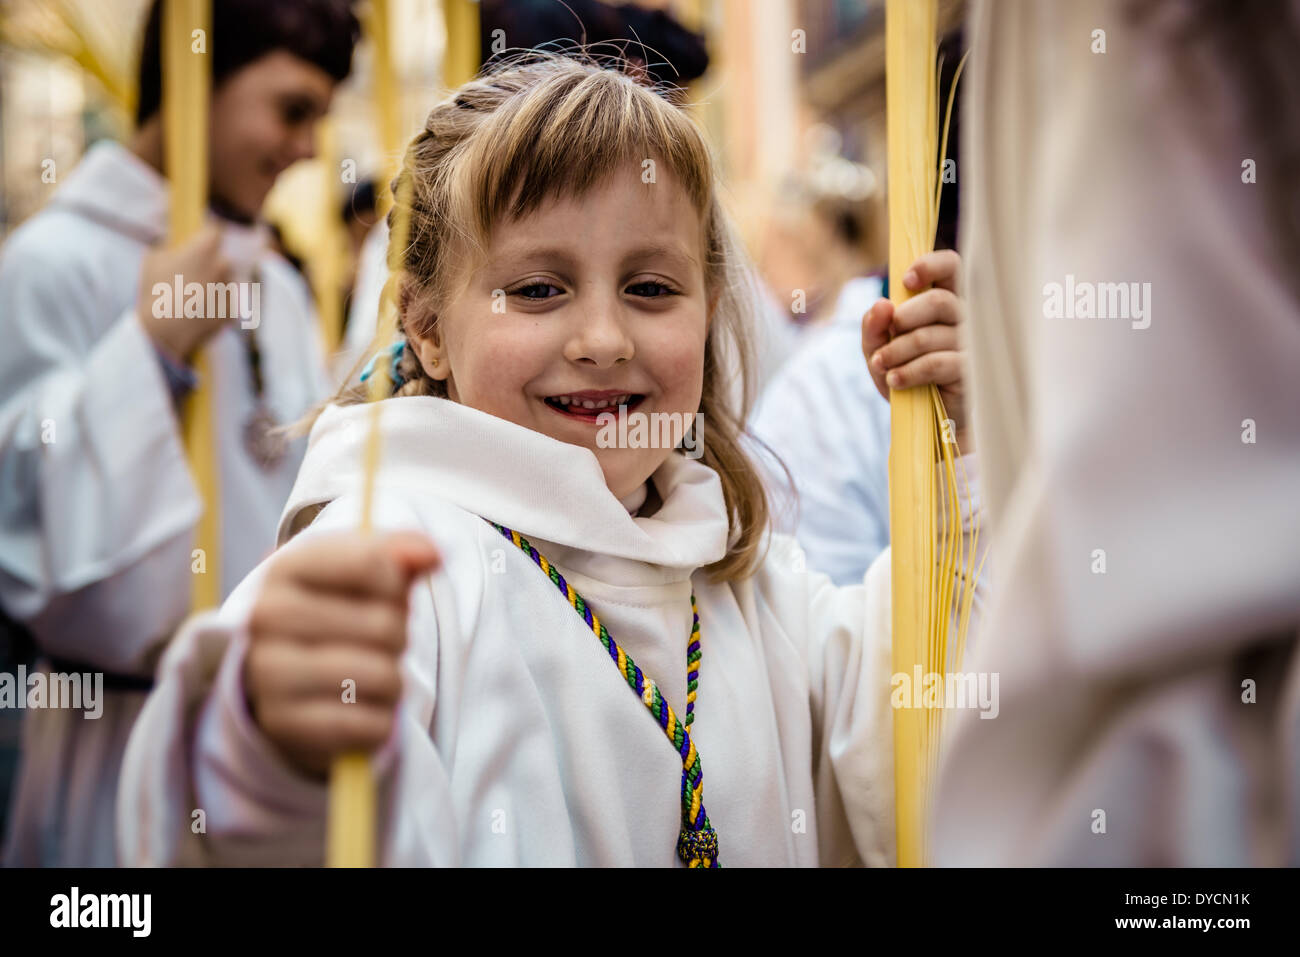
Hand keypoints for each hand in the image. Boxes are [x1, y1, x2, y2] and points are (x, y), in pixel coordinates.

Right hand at [136, 222, 233, 361]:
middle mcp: (224, 265)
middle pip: (221, 260)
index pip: (215, 232)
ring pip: (223, 284)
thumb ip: (168, 248)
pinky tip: (194, 314)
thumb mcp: (152, 259)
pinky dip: (213, 309)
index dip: (208, 236)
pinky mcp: (232, 311)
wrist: (165, 329)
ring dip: (212, 288)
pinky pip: (223, 306)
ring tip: (188, 300)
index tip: (202, 241)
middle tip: (190, 277)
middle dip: (209, 267)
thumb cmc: (155, 291)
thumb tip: (175, 247)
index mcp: (206, 248)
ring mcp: (230, 289)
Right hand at [243, 530, 441, 780]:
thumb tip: (431, 554)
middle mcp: (267, 617)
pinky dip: (381, 720)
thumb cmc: (332, 613)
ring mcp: (270, 674)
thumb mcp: (359, 572)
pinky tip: (359, 708)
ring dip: (394, 681)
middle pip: (384, 625)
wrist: (286, 679)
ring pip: (382, 676)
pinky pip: (371, 724)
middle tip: (379, 642)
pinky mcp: (285, 726)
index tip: (391, 591)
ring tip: (372, 675)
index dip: (399, 582)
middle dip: (399, 635)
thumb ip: (399, 553)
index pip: (372, 563)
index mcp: (286, 567)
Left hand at [861, 249, 971, 451]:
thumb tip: (881, 304)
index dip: (930, 265)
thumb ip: (874, 326)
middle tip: (887, 335)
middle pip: (939, 300)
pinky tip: (895, 380)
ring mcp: (972, 344)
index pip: (951, 267)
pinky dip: (909, 371)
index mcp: (946, 302)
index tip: (906, 280)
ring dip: (896, 351)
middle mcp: (965, 318)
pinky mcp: (971, 371)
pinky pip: (936, 363)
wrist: (924, 422)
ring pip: (930, 336)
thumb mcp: (879, 350)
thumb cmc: (906, 376)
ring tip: (881, 364)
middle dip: (903, 318)